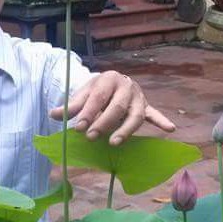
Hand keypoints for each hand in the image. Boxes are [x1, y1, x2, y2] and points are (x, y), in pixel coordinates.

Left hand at [49, 70, 175, 145]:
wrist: (111, 83)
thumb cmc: (95, 91)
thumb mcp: (82, 94)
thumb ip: (70, 106)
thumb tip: (53, 114)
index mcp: (108, 78)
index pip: (98, 97)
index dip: (88, 112)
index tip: (78, 127)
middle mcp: (126, 85)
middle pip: (117, 107)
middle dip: (103, 123)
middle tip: (92, 137)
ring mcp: (138, 96)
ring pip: (135, 115)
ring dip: (126, 130)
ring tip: (114, 143)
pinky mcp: (146, 106)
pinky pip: (154, 114)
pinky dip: (161, 120)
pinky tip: (169, 128)